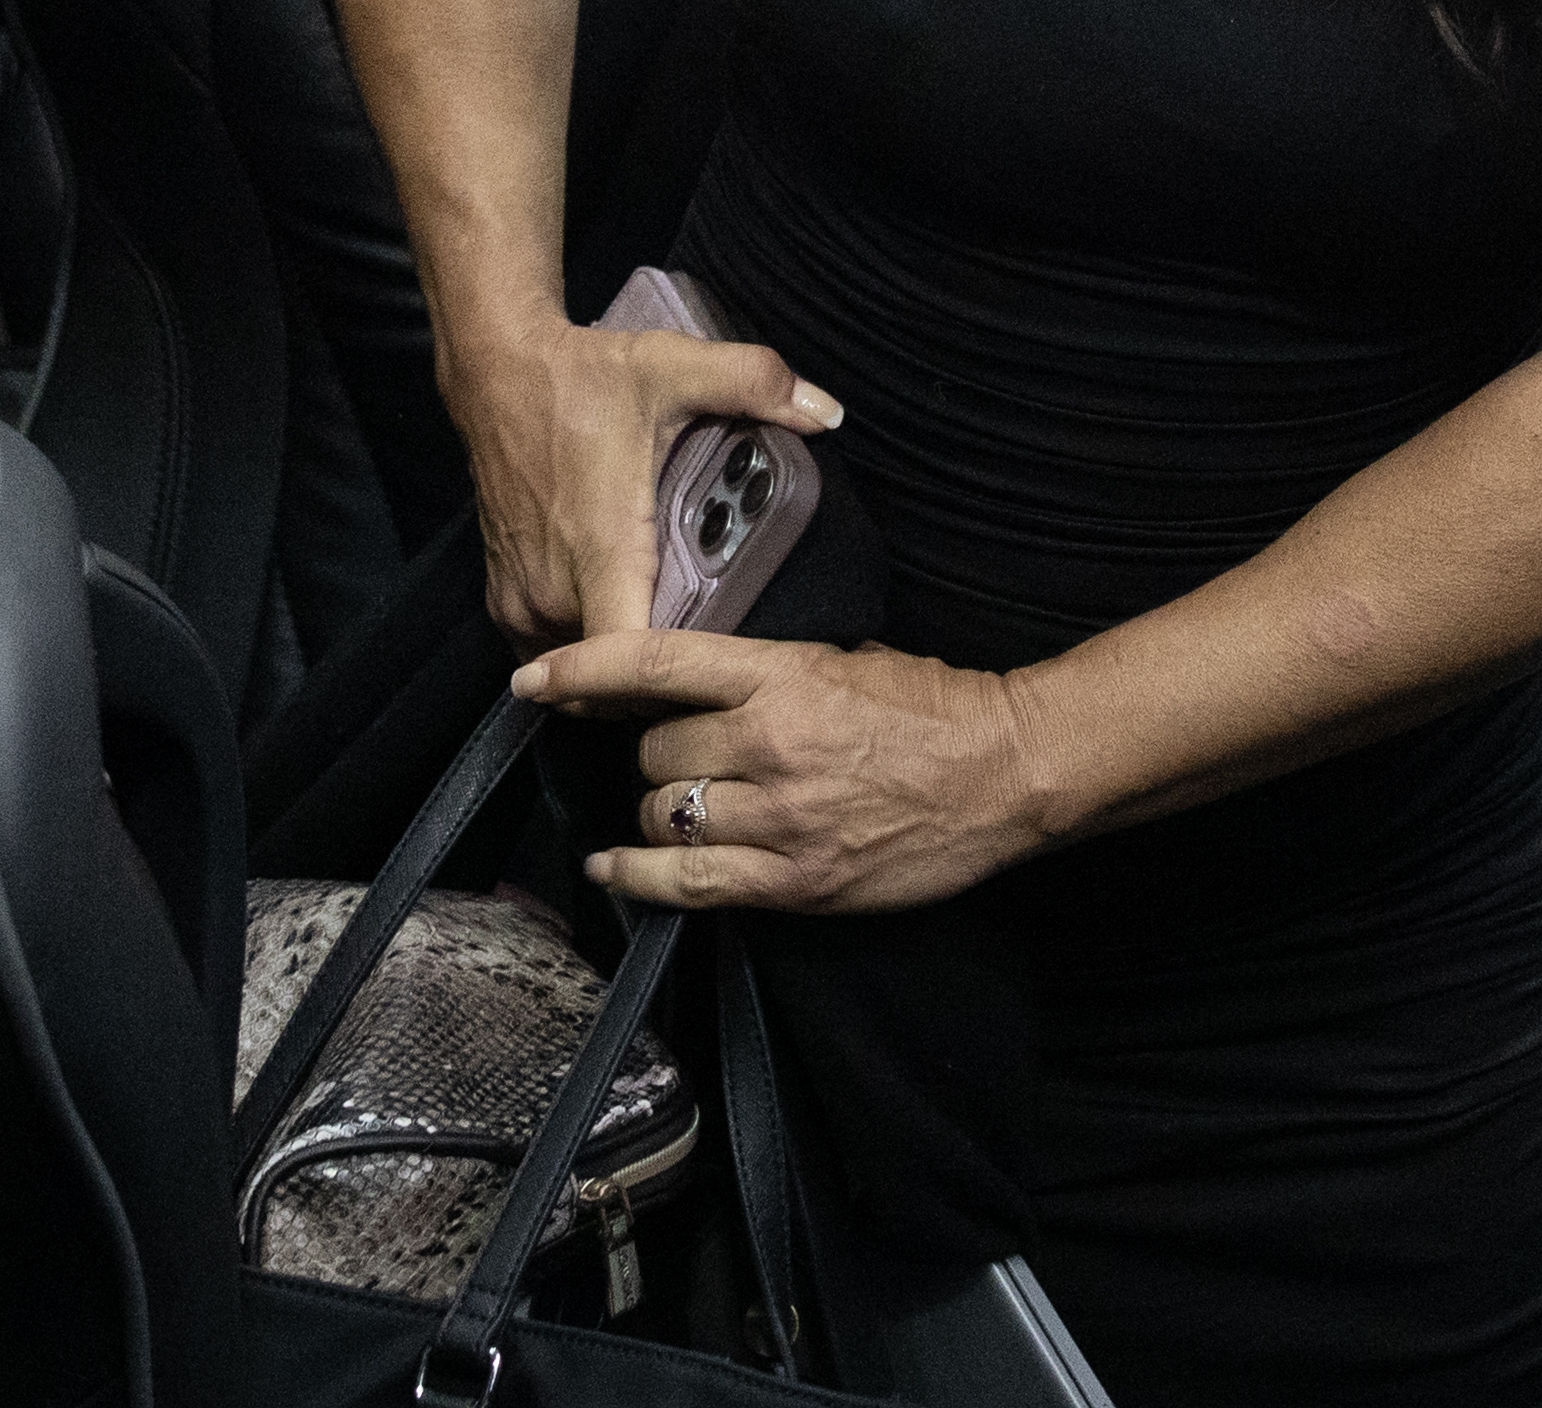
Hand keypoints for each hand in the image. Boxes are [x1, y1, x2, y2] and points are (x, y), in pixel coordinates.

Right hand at [449, 318, 843, 643]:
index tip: (724, 667)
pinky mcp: (502, 597)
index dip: (680, 674)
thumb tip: (826, 411)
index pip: (633, 655)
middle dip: (666, 679)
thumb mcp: (677, 366)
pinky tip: (625, 624)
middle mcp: (554, 589)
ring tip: (678, 644)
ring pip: (580, 674)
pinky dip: (583, 654)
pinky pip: (548, 652)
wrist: (496, 373)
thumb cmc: (581, 377)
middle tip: (720, 656)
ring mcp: (520, 599)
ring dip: (623, 674)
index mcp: (603, 550)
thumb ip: (756, 384)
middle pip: (616, 679)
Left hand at [519, 628, 1047, 912]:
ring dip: (661, 809)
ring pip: (663, 813)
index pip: (657, 665)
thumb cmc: (936, 707)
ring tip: (685, 804)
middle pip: (652, 752)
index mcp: (786, 677)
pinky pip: (685, 882)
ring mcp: (781, 818)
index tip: (534, 679)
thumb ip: (767, 672)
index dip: (583, 669)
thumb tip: (689, 682)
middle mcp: (772, 745)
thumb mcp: (847, 659)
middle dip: (653, 751)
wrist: (1008, 772)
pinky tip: (617, 864)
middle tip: (682, 752)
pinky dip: (638, 873)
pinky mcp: (794, 880)